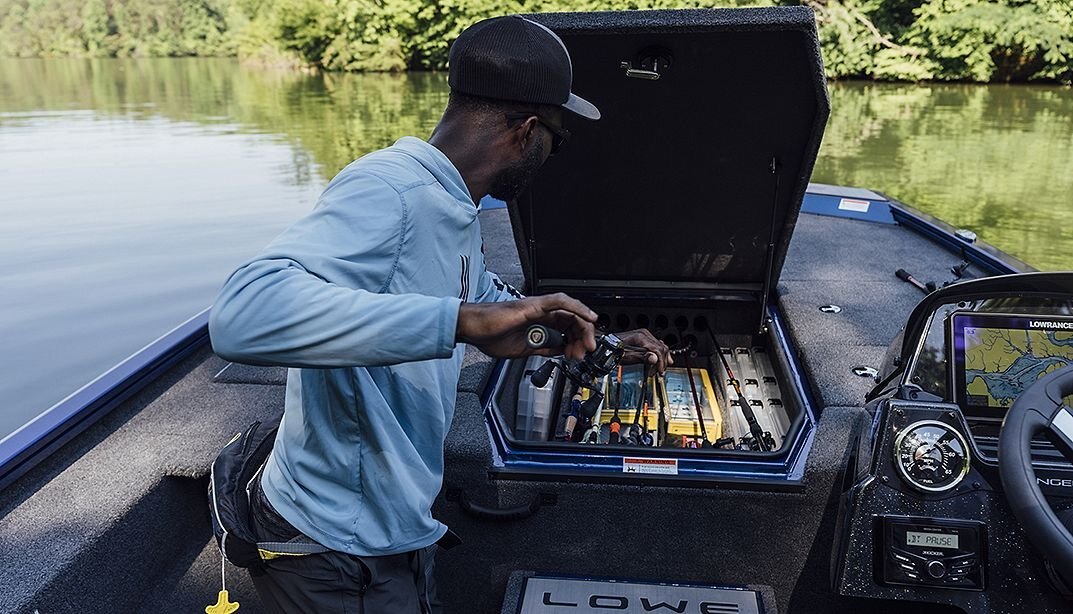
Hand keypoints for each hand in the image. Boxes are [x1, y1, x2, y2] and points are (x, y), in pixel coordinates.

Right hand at [456, 293, 596, 360]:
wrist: (473, 329)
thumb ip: (544, 348)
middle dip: (584, 336)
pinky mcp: (533, 305)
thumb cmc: (490, 335)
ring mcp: (538, 307)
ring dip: (584, 326)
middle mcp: (542, 312)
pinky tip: (587, 317)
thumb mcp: (525, 349)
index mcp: (539, 322)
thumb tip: (561, 351)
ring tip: (588, 343)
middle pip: (573, 319)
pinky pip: (560, 302)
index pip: (567, 327)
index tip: (581, 354)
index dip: (578, 340)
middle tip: (587, 352)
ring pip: (571, 310)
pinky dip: (577, 308)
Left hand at [616, 328, 672, 373]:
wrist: (607, 345)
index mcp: (640, 337)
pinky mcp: (643, 338)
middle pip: (661, 347)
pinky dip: (659, 353)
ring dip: (662, 358)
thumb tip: (654, 359)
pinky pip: (655, 345)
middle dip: (662, 361)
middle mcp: (643, 334)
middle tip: (659, 372)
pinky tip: (659, 359)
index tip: (660, 371)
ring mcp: (644, 335)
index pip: (658, 350)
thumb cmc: (613, 350)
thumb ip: (642, 357)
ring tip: (660, 368)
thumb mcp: (627, 356)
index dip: (661, 362)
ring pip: (660, 346)